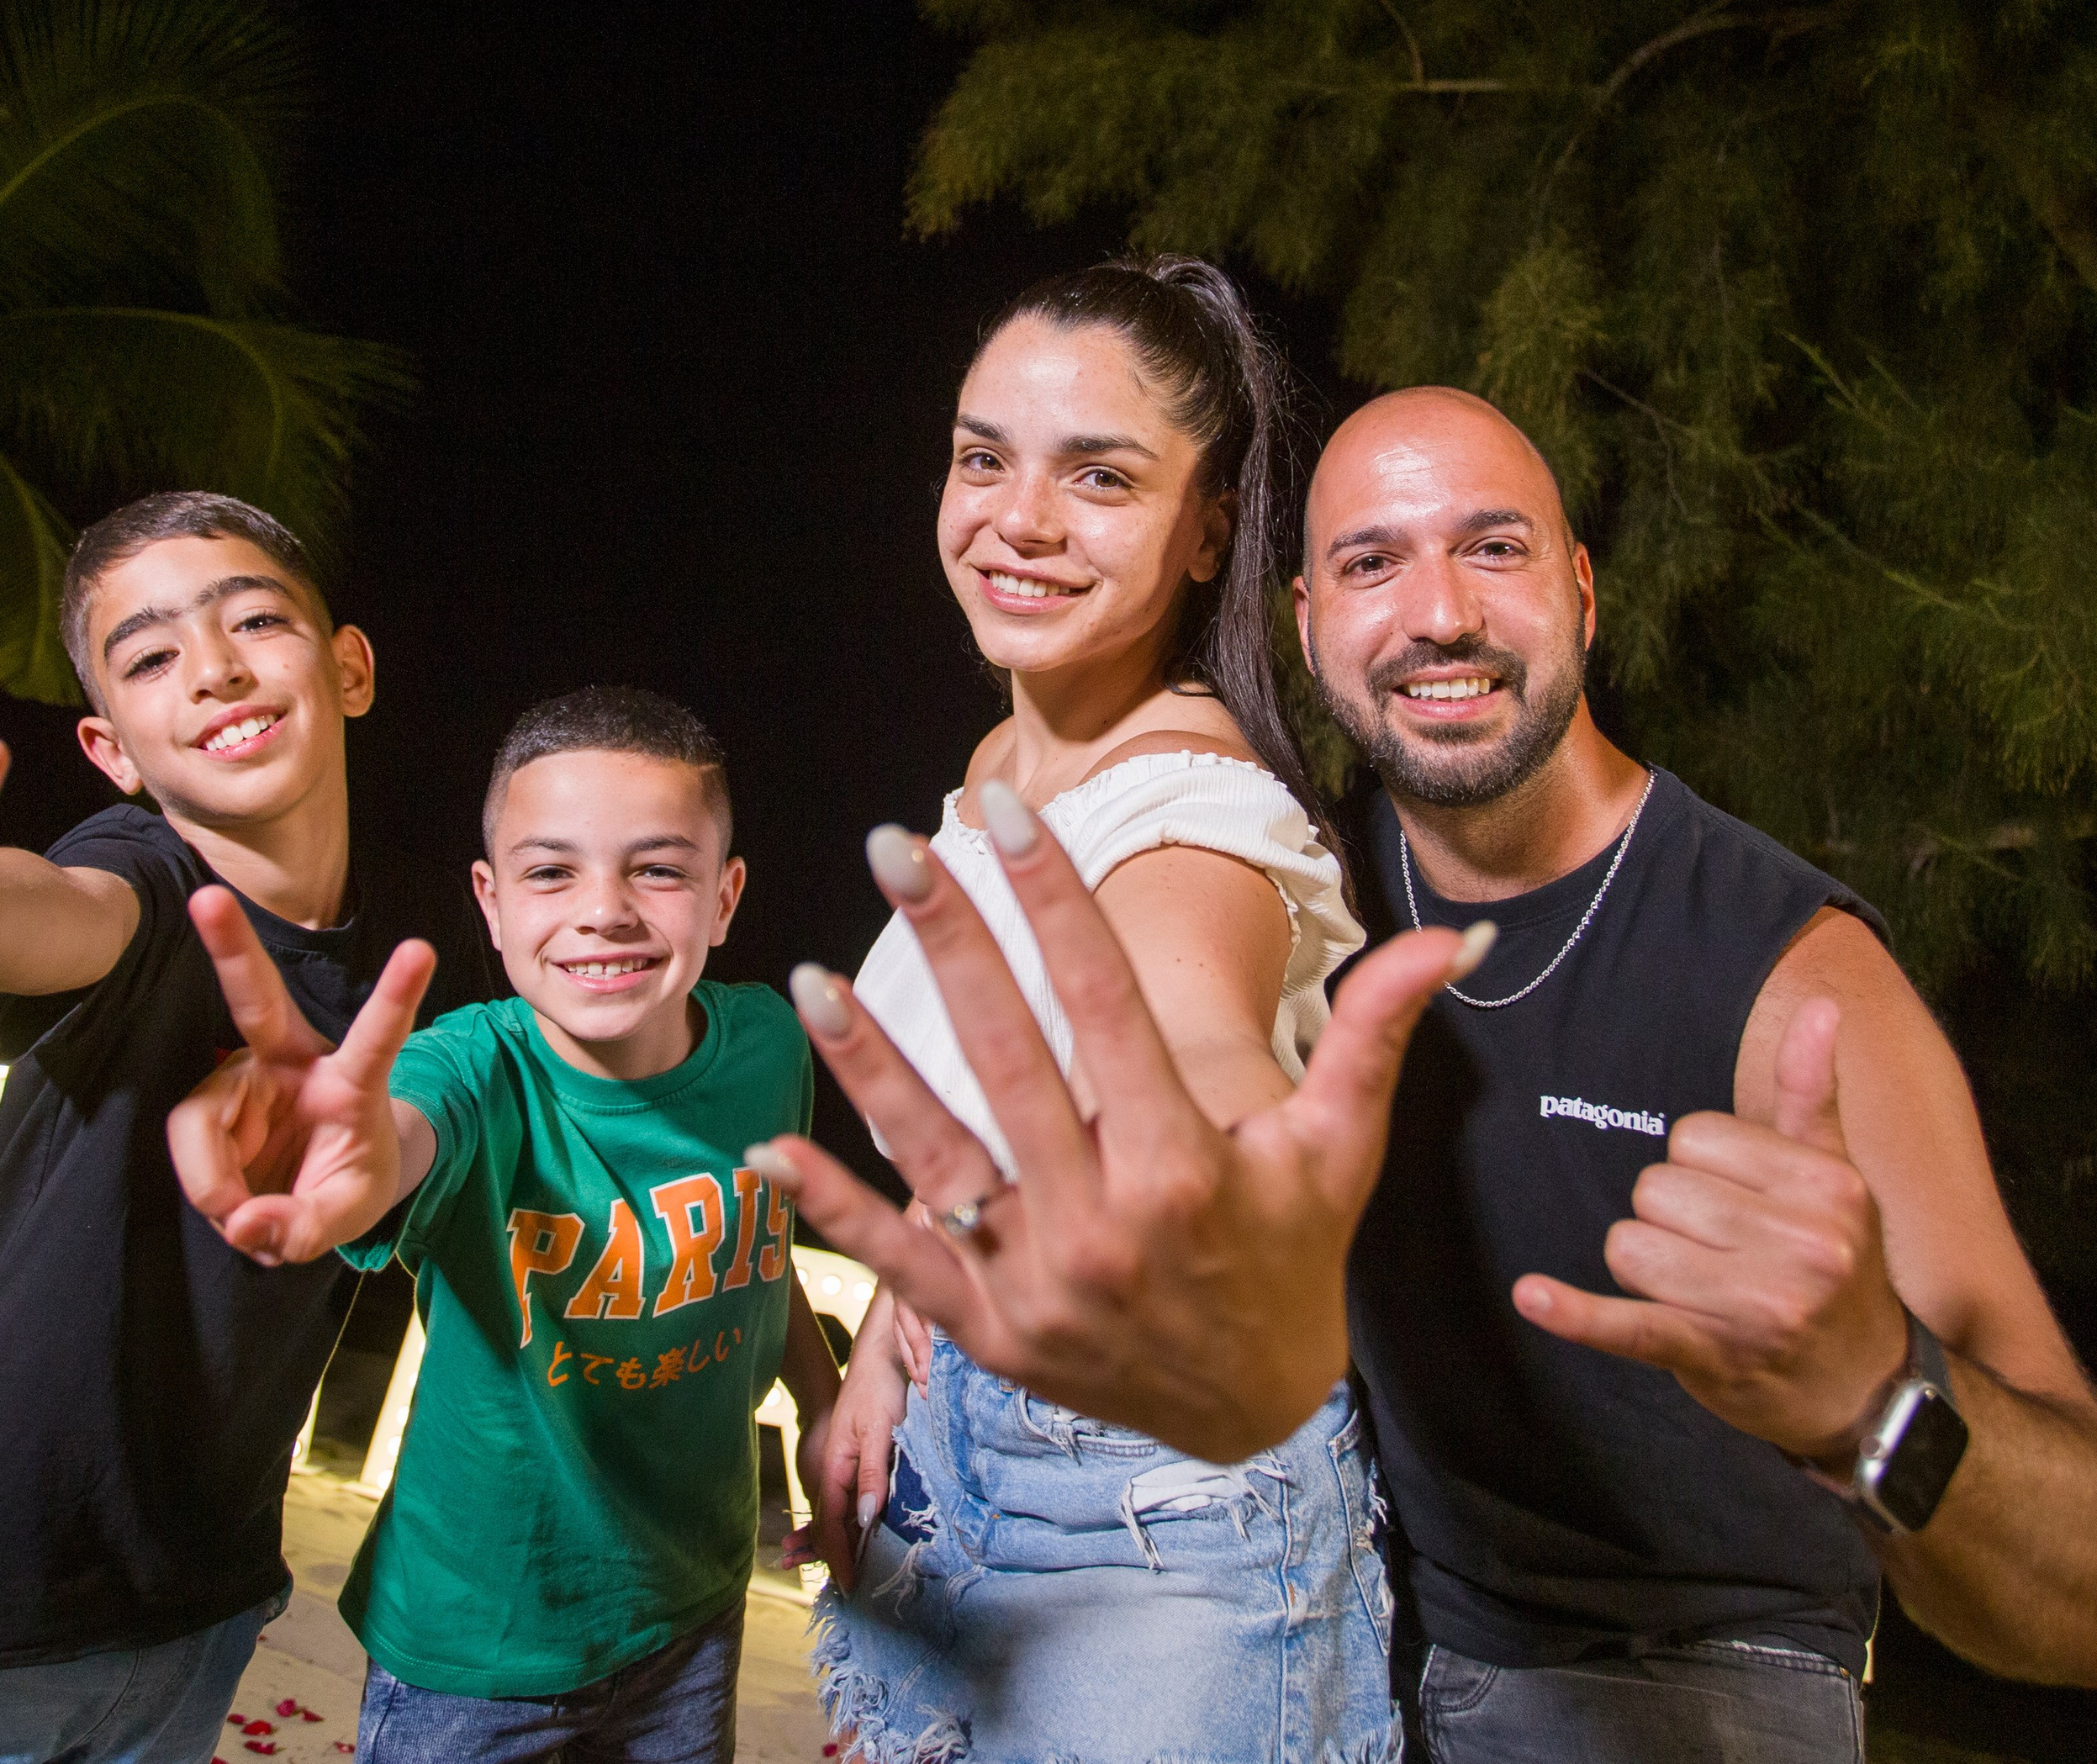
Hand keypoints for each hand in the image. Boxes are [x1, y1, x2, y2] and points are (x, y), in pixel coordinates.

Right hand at [168, 886, 436, 1264]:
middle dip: (230, 947)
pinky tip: (233, 1203)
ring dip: (216, 1182)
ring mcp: (246, 1076)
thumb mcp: (347, 1214)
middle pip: (258, 999)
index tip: (421, 947)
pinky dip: (209, 1187)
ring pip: (202, 1118)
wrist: (320, 1186)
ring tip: (251, 1219)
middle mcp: (295, 1061)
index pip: (378, 1037)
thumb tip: (244, 1223)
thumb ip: (304, 1228)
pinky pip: (190, 1143)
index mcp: (353, 1081)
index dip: (397, 995)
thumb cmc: (348, 1181)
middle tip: (208, 897)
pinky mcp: (212, 1099)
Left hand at [746, 787, 1485, 1463]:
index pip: (1104, 1004)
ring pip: (936, 1153)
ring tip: (813, 976)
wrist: (1253, 1409)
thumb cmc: (1294, 1253)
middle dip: (954, 942)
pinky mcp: (988, 1332)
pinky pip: (899, 1263)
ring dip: (868, 1065)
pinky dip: (832, 1213)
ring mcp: (1034, 1283)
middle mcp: (1100, 1223)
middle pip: (1009, 1058)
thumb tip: (1453, 940)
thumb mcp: (1340, 1147)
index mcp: (1184, 1166)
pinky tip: (767, 1152)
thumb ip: (1375, 1035)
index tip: (1006, 812)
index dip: (1054, 900)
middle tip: (899, 848)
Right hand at [786, 1287, 911, 1588]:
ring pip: (835, 1512)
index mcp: (837, 1464)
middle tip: (844, 1590)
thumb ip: (873, 1473)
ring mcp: (845, 1462)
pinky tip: (847, 1531)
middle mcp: (836, 1467)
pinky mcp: (857, 1456)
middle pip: (828, 1522)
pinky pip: (846, 1497)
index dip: (838, 1554)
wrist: (878, 1353)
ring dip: (831, 1542)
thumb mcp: (880, 1429)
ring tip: (830, 1570)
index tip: (850, 1583)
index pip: (832, 1521)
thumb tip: (865, 1518)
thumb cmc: (879, 1387)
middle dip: (829, 1555)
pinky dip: (842, 1521)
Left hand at [1514, 996, 1910, 1459]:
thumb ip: (1812, 1091)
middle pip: (1656, 1189)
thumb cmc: (1836, 1267)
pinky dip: (1577, 1315)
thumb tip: (1821, 1006)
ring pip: (1629, 1245)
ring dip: (1648, 1268)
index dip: (1700, 1168)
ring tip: (1706, 1291)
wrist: (1866, 1392)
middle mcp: (1804, 1246)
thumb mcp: (1834, 1177)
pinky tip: (1533, 1296)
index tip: (1741, 1205)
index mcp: (1826, 1185)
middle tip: (1725, 1254)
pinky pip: (1629, 1325)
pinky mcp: (1712, 1356)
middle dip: (1671, 1218)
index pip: (1693, 1137)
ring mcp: (1759, 1307)